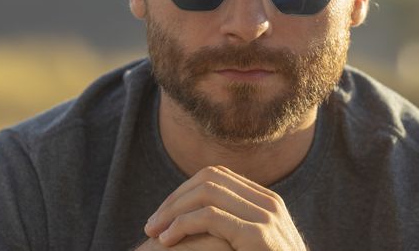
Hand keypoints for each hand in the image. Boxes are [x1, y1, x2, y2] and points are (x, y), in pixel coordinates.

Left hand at [144, 166, 306, 250]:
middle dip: (175, 199)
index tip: (164, 214)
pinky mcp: (259, 235)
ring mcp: (266, 216)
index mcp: (265, 200)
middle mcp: (268, 201)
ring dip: (173, 211)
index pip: (216, 176)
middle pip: (209, 178)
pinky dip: (182, 225)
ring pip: (207, 192)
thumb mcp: (255, 243)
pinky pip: (211, 217)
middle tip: (151, 224)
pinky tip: (167, 240)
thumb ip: (237, 226)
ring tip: (153, 232)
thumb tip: (202, 217)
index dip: (184, 191)